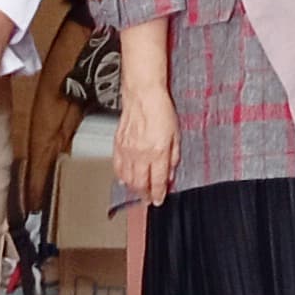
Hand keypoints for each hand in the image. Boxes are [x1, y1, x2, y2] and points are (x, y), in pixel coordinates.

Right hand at [115, 83, 179, 207]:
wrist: (143, 95)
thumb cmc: (161, 110)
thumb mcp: (176, 135)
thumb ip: (173, 157)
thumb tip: (171, 172)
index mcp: (158, 152)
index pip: (158, 181)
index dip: (159, 194)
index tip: (159, 200)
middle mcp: (141, 154)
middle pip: (141, 184)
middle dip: (145, 195)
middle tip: (148, 200)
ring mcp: (127, 150)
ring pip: (127, 178)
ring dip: (133, 189)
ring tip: (138, 192)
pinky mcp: (118, 144)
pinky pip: (117, 167)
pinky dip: (120, 176)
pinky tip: (124, 179)